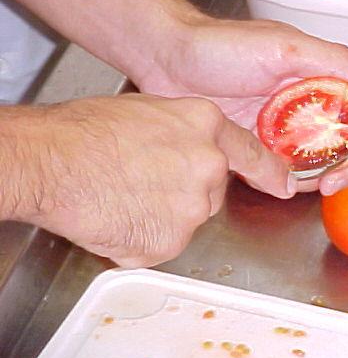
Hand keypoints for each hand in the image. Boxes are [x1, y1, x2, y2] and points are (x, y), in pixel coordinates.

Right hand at [11, 94, 292, 266]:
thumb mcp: (147, 113)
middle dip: (184, 191)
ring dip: (163, 215)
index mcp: (204, 126)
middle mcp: (208, 165)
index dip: (266, 170)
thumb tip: (186, 151)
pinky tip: (119, 217)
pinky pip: (166, 243)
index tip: (285, 184)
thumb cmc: (85, 132)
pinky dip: (145, 238)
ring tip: (123, 197)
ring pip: (188, 218)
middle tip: (143, 182)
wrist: (52, 162)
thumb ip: (181, 135)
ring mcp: (194, 205)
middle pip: (210, 189)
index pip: (249, 152)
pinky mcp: (174, 240)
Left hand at [137, 17, 347, 195]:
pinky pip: (287, 171)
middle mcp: (312, 103)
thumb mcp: (282, 46)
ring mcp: (288, 128)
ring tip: (316, 187)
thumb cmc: (221, 45)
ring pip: (324, 161)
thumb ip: (333, 60)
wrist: (167, 61)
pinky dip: (291, 182)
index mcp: (324, 76)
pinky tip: (281, 184)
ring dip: (327, 178)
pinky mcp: (263, 146)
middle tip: (337, 182)